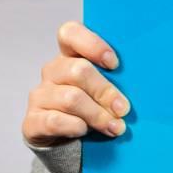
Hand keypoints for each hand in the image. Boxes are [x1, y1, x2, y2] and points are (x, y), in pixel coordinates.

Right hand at [21, 22, 127, 146]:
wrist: (67, 139)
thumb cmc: (95, 106)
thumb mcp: (107, 89)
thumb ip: (118, 81)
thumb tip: (139, 88)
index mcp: (71, 56)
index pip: (70, 33)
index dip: (92, 44)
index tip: (115, 64)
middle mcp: (53, 72)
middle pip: (78, 70)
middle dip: (105, 91)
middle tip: (124, 109)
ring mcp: (40, 96)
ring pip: (70, 98)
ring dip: (98, 114)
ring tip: (116, 127)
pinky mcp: (33, 121)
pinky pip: (56, 121)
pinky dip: (77, 127)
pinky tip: (86, 131)